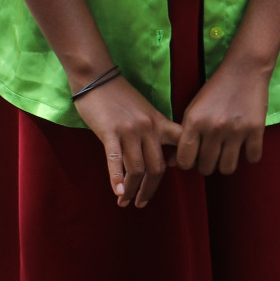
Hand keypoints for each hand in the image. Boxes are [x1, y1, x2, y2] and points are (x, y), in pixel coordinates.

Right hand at [73, 74, 181, 207]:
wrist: (98, 78)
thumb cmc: (121, 97)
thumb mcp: (146, 112)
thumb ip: (156, 132)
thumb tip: (164, 158)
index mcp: (160, 122)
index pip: (181, 146)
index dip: (181, 165)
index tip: (173, 179)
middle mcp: (149, 128)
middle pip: (157, 166)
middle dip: (150, 188)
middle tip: (142, 203)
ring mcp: (130, 131)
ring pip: (137, 168)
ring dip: (132, 189)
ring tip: (125, 202)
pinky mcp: (109, 133)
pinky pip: (116, 160)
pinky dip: (117, 179)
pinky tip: (117, 193)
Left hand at [174, 52, 270, 176]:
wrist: (244, 69)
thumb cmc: (215, 90)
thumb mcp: (193, 110)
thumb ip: (182, 136)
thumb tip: (171, 164)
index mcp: (194, 122)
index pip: (184, 161)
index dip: (188, 163)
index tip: (194, 157)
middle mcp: (213, 128)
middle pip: (206, 168)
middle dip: (207, 165)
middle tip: (212, 155)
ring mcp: (236, 130)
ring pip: (228, 168)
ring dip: (226, 165)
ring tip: (227, 155)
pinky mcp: (256, 128)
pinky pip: (253, 157)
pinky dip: (250, 156)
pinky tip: (246, 147)